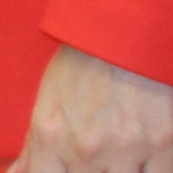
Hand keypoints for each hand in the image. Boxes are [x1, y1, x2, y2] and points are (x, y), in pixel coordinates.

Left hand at [13, 45, 172, 171]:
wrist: (122, 35)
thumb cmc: (80, 67)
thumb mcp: (46, 102)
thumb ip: (33, 147)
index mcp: (50, 136)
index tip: (58, 170)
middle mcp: (86, 149)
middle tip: (89, 161)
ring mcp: (126, 150)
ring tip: (111, 159)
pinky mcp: (162, 147)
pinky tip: (137, 163)